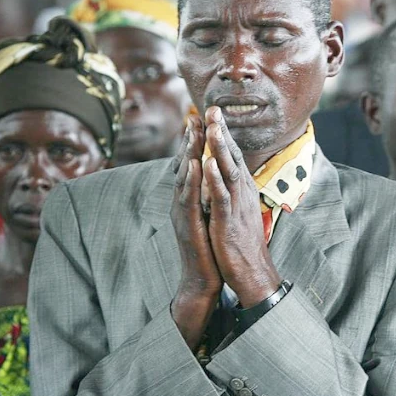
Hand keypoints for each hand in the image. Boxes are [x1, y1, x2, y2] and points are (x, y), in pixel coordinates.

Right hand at [170, 116, 221, 348]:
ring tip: (193, 131)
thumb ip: (207, 197)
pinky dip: (191, 180)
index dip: (194, 143)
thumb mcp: (208, 217)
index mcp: (190, 200)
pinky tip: (194, 165)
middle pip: (184, 166)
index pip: (191, 165)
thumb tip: (212, 179)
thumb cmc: (208, 247)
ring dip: (188, 153)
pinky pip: (189, 199)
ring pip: (185, 178)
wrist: (203, 280)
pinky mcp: (189, 226)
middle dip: (189, 141)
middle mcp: (183, 203)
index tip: (200, 119)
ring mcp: (183, 214)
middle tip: (194, 115)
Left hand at [203, 106, 281, 307]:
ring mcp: (237, 206)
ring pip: (229, 171)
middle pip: (233, 157)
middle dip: (222, 133)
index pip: (233, 157)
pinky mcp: (229, 221)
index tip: (214, 114)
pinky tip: (208, 163)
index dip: (224, 135)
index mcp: (243, 191)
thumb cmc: (243, 244)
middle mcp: (243, 194)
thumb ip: (233, 193)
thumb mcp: (239, 212)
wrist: (252, 272)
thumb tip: (227, 177)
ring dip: (220, 148)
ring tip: (211, 127)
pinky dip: (215, 178)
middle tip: (213, 109)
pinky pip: (222, 196)